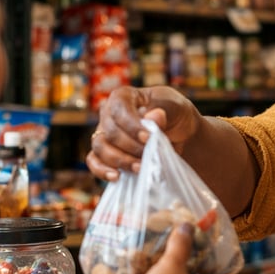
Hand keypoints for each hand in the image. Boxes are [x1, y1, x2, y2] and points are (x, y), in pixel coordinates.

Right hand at [86, 85, 200, 181]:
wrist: (181, 134)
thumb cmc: (176, 115)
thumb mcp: (176, 108)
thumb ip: (165, 110)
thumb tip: (153, 116)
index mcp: (123, 96)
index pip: (118, 109)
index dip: (131, 125)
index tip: (148, 138)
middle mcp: (108, 113)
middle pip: (109, 131)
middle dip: (130, 146)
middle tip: (148, 154)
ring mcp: (104, 134)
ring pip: (100, 147)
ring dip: (120, 160)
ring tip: (140, 168)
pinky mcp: (104, 153)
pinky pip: (93, 162)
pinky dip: (102, 170)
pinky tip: (117, 177)